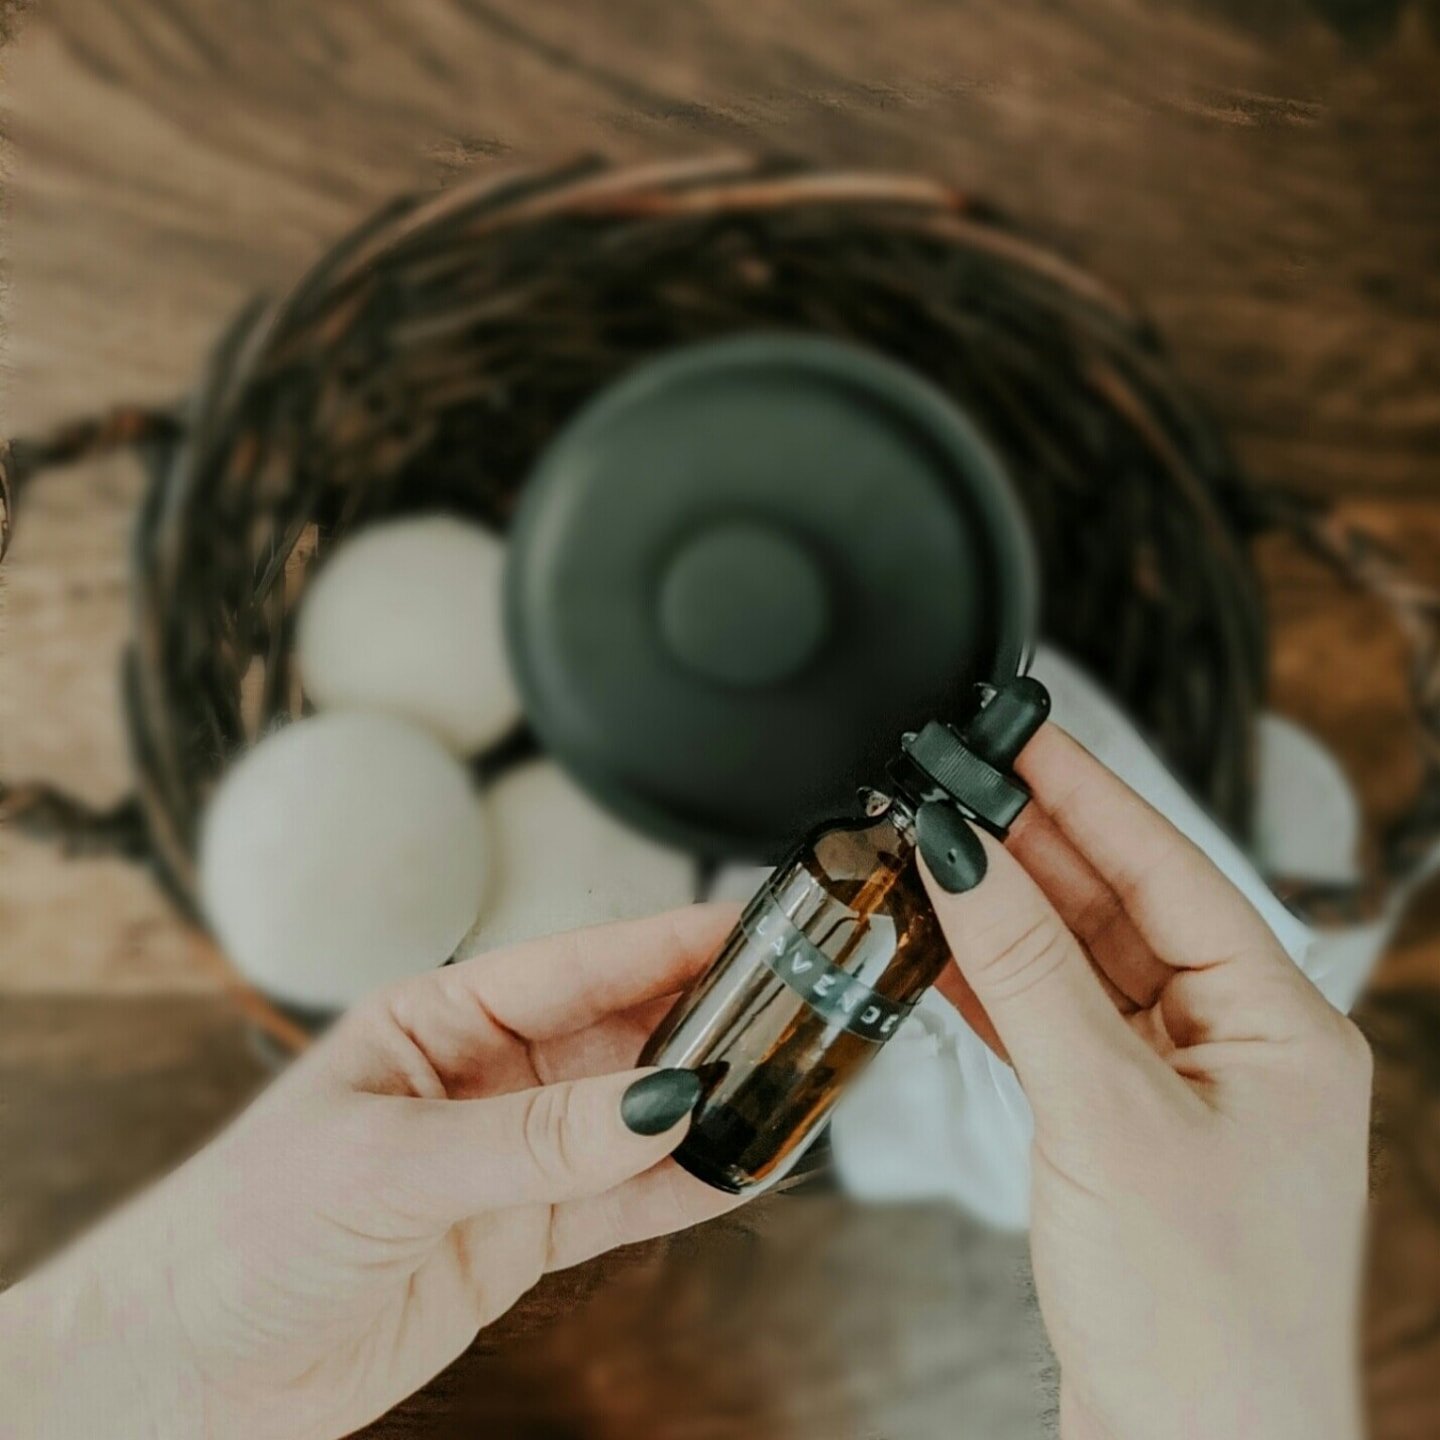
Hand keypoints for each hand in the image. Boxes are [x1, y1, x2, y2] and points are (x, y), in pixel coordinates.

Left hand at [3, 906, 741, 1439]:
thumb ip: (529, 1140)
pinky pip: (622, 1202)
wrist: (186, 1374)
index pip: (574, 964)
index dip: (664, 944)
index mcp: (439, 1019)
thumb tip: (655, 1102)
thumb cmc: (241, 1234)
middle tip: (797, 1010)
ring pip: (634, 1119)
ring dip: (707, 1106)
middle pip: (620, 1034)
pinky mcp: (519, 1237)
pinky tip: (740, 1170)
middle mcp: (485, 1078)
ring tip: (791, 1088)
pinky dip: (685, 1188)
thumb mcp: (387, 1166)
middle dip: (705, 1022)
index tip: (747, 925)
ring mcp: (510, 1158)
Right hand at [921, 725, 1372, 1439]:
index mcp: (1282, 1026)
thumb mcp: (1108, 1115)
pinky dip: (992, 984)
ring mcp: (1173, 1088)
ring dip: (1003, 908)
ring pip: (1076, 963)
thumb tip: (965, 855)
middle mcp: (1235, 1047)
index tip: (1017, 732)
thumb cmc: (1204, 1323)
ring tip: (932, 842)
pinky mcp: (1117, 1129)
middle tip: (952, 776)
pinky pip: (1050, 1025)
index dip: (1086, 791)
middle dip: (1032, 840)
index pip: (1169, 867)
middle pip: (1118, 906)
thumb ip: (1028, 972)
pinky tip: (942, 942)